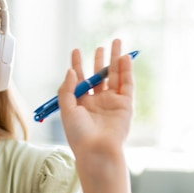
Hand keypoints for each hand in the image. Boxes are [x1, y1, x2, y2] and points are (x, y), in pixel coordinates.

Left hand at [57, 39, 133, 157]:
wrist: (97, 150)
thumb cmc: (78, 134)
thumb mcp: (66, 109)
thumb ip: (67, 89)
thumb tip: (71, 70)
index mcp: (81, 103)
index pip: (79, 79)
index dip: (78, 64)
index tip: (76, 50)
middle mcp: (97, 101)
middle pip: (98, 76)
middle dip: (99, 60)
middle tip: (101, 46)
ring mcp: (112, 102)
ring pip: (114, 76)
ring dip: (115, 60)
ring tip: (116, 42)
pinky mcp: (125, 105)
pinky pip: (127, 84)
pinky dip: (126, 70)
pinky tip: (124, 57)